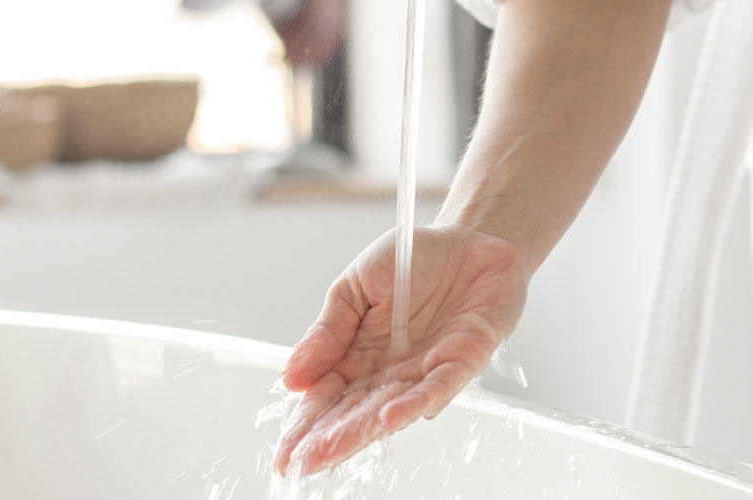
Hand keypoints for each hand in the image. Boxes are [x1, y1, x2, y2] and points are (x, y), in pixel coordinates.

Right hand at [273, 224, 529, 475]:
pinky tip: (391, 418)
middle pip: (354, 413)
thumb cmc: (413, 262)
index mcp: (358, 357)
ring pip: (391, 409)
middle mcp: (390, 373)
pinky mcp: (462, 360)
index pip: (326, 399)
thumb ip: (327, 332)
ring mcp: (425, 371)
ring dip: (362, 430)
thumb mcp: (355, 288)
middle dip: (327, 440)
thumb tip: (291, 377)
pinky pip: (439, 386)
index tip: (283, 455)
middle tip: (299, 464)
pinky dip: (416, 403)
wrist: (469, 240)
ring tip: (332, 450)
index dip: (304, 427)